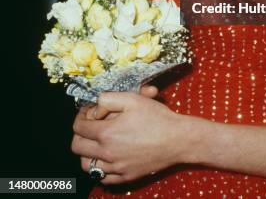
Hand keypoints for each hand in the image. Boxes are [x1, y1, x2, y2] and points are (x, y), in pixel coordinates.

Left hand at [72, 88, 187, 184]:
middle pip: (77, 147)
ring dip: (86, 153)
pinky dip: (99, 168)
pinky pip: (102, 178)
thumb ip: (108, 99)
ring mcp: (116, 168)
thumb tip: (96, 106)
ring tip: (96, 143)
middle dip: (79, 134)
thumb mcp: (133, 99)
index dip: (80, 116)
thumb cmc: (157, 117)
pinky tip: (108, 157)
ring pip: (86, 166)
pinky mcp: (126, 176)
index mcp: (107, 133)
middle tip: (90, 125)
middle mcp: (108, 153)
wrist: (178, 139)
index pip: (78, 127)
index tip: (88, 112)